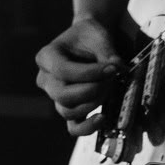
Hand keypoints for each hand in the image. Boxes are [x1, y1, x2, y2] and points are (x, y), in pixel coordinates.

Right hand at [35, 19, 130, 136]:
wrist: (91, 41)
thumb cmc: (91, 37)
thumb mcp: (99, 37)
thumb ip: (108, 54)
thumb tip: (119, 69)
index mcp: (46, 57)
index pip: (62, 71)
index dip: (89, 73)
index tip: (113, 68)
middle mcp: (45, 79)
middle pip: (62, 95)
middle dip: (91, 90)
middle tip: (111, 79)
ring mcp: (55, 97)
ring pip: (68, 111)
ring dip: (93, 102)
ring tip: (110, 88)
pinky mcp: (68, 109)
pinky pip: (73, 127)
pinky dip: (87, 127)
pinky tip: (103, 118)